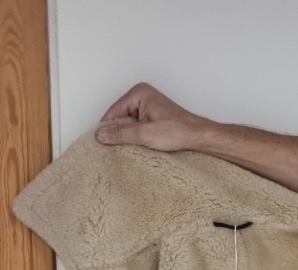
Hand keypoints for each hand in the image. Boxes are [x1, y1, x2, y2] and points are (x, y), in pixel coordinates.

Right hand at [95, 83, 209, 150]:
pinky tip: (136, 144)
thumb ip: (121, 134)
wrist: (196, 136)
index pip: (113, 112)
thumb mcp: (144, 134)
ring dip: (127, 135)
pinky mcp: (151, 115)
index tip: (101, 143)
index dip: (107, 128)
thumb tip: (100, 135)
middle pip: (119, 116)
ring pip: (127, 123)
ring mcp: (147, 105)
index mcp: (138, 93)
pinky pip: (136, 125)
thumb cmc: (177, 131)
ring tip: (128, 146)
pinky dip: (134, 135)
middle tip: (114, 148)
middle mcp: (141, 95)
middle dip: (118, 132)